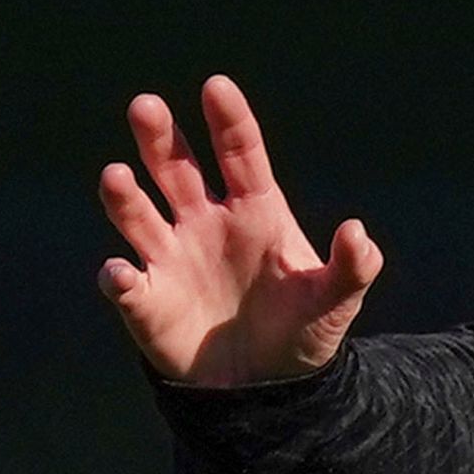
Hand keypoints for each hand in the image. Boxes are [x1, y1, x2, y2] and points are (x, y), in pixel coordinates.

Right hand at [96, 75, 382, 383]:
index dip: (228, 120)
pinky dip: (119, 277)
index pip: (239, 154)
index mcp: (255, 210)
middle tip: (146, 105)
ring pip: (139, 215)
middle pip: (178, 169)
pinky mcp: (146, 300)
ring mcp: (170, 258)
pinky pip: (125, 283)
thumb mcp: (337, 301)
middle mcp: (205, 222)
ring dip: (125, 197)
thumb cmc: (303, 330)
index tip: (216, 85)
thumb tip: (357, 232)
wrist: (267, 388)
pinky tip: (120, 274)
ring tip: (117, 176)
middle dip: (160, 138)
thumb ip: (353, 268)